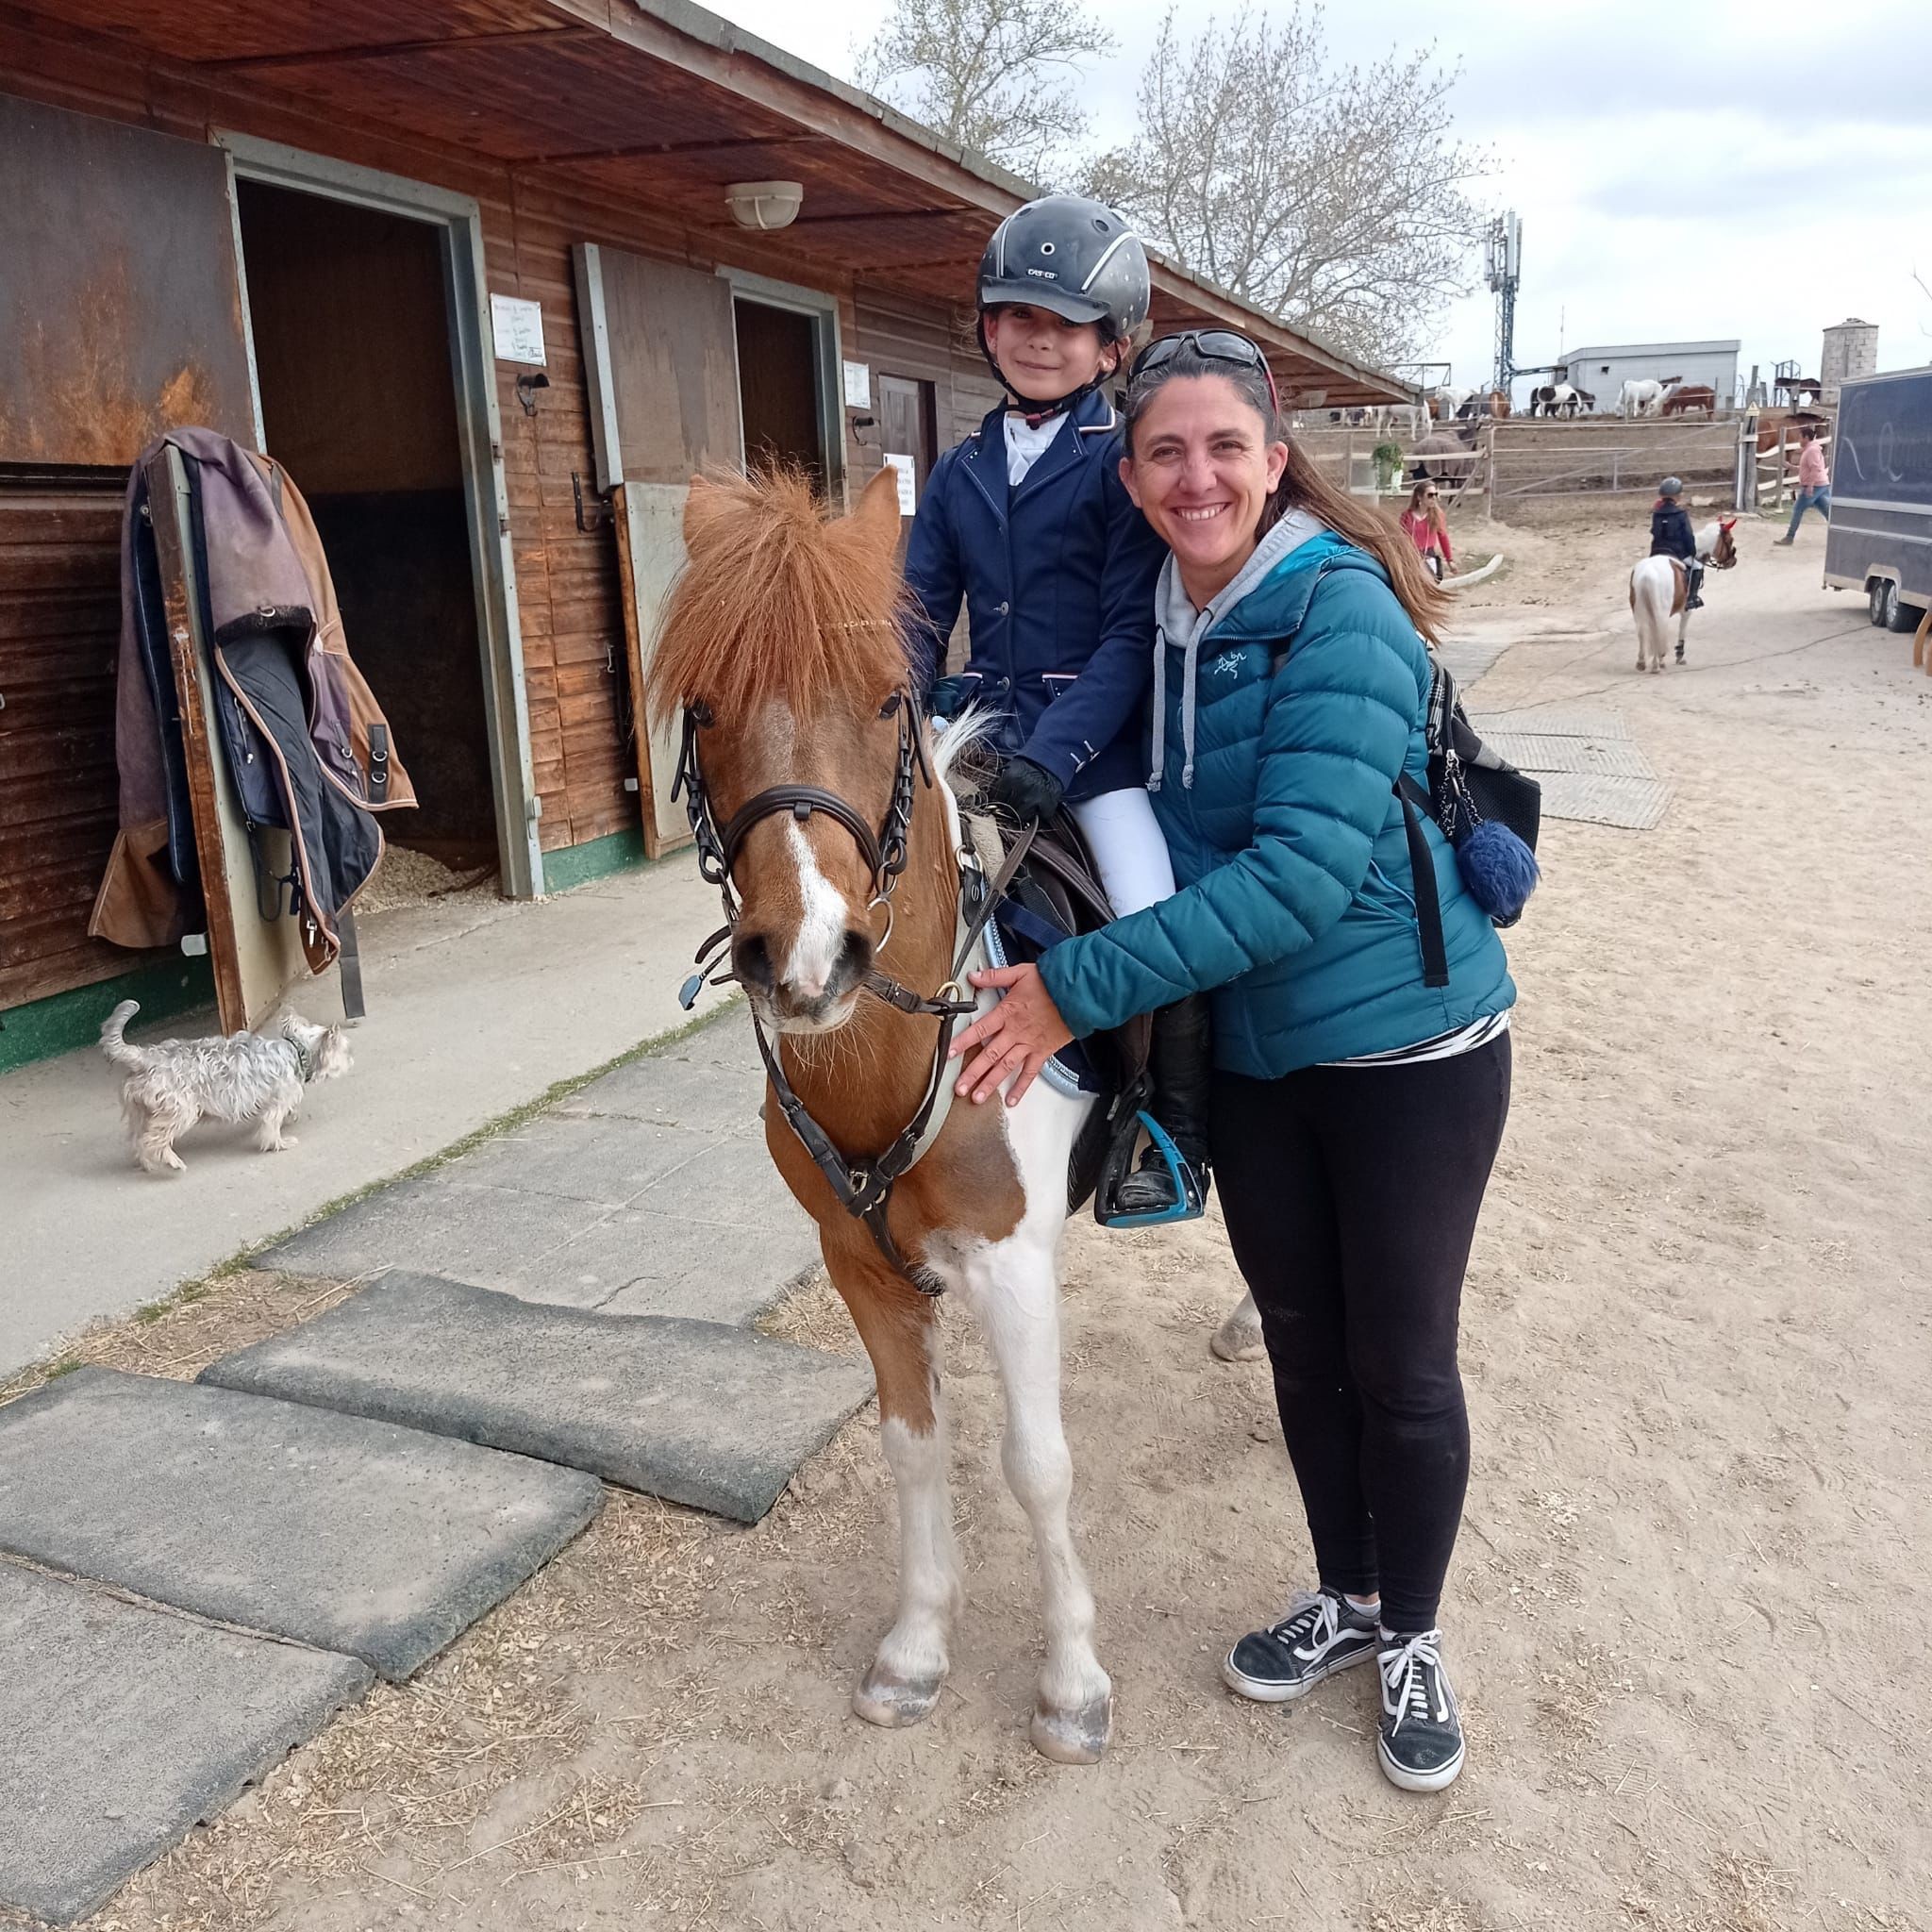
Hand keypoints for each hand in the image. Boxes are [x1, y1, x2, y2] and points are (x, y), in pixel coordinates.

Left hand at [946, 964, 1073, 1105]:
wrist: (1079, 992)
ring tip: (977, 1097)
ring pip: (1006, 1067)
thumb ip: (994, 976)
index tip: (948, 1054)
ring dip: (991, 1083)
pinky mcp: (1043, 1051)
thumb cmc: (1051, 982)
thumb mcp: (1020, 973)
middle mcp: (1015, 1032)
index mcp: (1007, 1012)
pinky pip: (1030, 1072)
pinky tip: (1012, 1100)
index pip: (979, 1030)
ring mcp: (1029, 1044)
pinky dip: (1021, 1087)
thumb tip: (973, 976)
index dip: (962, 1042)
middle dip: (972, 1073)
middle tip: (958, 1088)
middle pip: (990, 1055)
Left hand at [987, 755, 1064, 823]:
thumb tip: (989, 800)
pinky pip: (1039, 816)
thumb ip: (1000, 783)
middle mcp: (1022, 789)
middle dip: (1009, 808)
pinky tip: (1038, 805)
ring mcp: (1035, 798)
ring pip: (1021, 816)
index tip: (1000, 802)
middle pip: (1008, 810)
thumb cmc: (1028, 766)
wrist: (1050, 761)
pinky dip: (1039, 813)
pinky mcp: (1047, 805)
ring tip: (1026, 804)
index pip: (996, 799)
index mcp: (1010, 778)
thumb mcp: (1010, 768)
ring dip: (1023, 813)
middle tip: (1015, 802)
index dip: (997, 802)